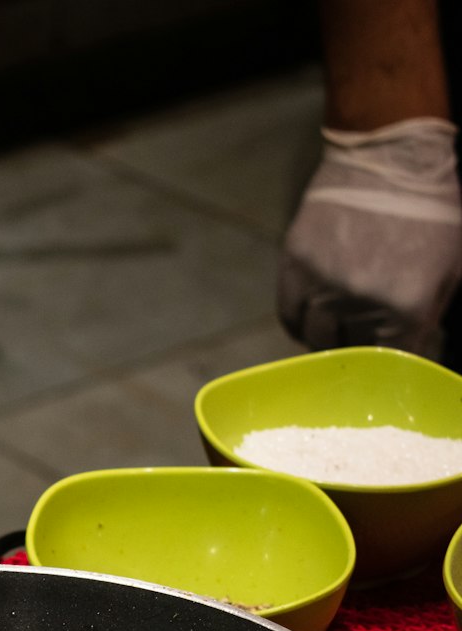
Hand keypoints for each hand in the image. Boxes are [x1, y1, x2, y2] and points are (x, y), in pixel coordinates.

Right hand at [278, 119, 461, 358]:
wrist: (391, 152)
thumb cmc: (431, 208)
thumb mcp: (452, 265)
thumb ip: (432, 314)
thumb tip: (415, 354)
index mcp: (407, 307)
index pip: (393, 365)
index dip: (391, 373)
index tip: (388, 374)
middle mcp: (361, 303)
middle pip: (350, 357)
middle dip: (359, 356)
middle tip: (362, 350)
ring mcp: (324, 284)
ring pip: (316, 341)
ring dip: (327, 342)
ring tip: (338, 332)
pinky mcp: (296, 265)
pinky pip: (290, 316)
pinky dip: (300, 324)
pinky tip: (313, 318)